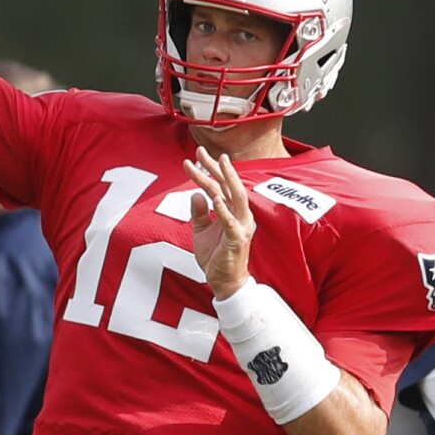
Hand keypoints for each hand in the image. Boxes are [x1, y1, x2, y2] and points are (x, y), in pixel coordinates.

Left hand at [183, 146, 255, 298]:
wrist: (225, 282)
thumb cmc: (216, 257)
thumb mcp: (200, 231)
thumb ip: (198, 213)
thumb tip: (195, 194)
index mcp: (232, 211)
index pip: (220, 186)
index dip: (207, 171)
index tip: (194, 158)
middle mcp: (240, 215)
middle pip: (228, 185)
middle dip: (215, 167)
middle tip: (201, 152)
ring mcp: (241, 226)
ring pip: (234, 197)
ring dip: (224, 179)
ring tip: (216, 164)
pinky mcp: (236, 240)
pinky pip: (230, 222)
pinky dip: (222, 209)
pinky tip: (214, 198)